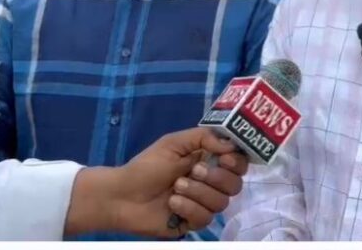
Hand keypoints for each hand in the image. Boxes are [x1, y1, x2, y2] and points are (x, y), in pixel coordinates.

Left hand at [65, 128, 247, 237]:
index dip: (237, 162)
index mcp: (209, 161)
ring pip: (221, 202)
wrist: (122, 195)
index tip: (225, 158)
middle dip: (216, 177)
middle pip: (235, 184)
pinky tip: (172, 203)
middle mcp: (211, 183)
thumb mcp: (173, 143)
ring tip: (176, 187)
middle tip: (193, 171)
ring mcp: (203, 204)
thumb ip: (204, 138)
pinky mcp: (193, 222)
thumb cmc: (146, 167)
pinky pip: (205, 218)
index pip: (239, 163)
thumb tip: (231, 145)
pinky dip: (188, 208)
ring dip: (198, 192)